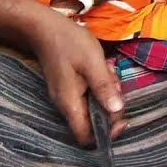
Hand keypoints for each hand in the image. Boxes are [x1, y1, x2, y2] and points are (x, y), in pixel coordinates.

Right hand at [27, 12, 125, 145]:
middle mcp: (67, 106)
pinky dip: (101, 85)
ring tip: (107, 71)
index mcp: (71, 105)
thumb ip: (104, 88)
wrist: (44, 28)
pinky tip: (102, 68)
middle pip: (95, 123)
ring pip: (96, 107)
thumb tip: (117, 111)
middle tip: (114, 82)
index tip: (122, 118)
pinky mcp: (70, 89)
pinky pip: (91, 95)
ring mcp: (68, 97)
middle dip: (111, 106)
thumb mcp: (93, 63)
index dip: (106, 134)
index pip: (87, 138)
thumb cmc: (68, 43)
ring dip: (108, 92)